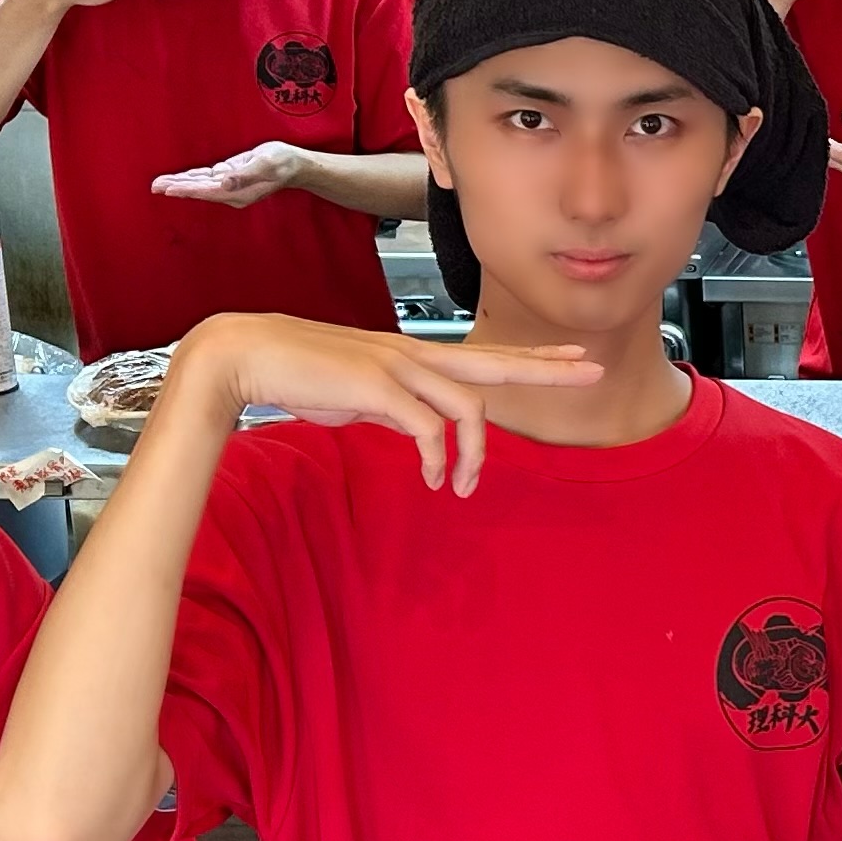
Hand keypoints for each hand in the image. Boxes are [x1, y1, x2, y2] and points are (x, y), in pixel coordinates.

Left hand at [151, 143, 308, 209]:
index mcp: (237, 192)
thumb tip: (224, 182)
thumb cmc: (282, 163)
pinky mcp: (229, 176)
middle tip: (154, 187)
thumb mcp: (266, 165)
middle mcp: (230, 192)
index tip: (167, 190)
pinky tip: (179, 178)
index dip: (186, 189)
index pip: (205, 190)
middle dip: (176, 188)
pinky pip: (206, 178)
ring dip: (180, 183)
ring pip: (199, 185)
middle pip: (198, 190)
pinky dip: (191, 178)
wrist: (294, 165)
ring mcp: (229, 185)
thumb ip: (244, 175)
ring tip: (160, 184)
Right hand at [175, 314, 598, 493]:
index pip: (485, 353)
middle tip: (591, 370)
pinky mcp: (378, 385)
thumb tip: (421, 433)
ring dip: (475, 453)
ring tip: (464, 487)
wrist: (250, 354)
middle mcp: (414, 354)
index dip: (531, 356)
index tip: (572, 355)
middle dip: (546, 367)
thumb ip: (398, 409)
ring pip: (469, 404)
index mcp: (413, 355)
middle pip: (496, 360)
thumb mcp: (362, 395)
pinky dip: (439, 457)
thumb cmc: (301, 373)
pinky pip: (429, 426)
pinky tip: (435, 479)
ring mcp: (398, 366)